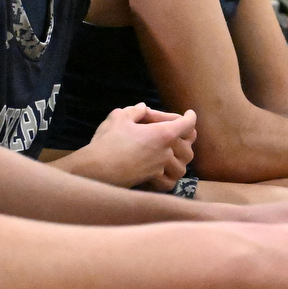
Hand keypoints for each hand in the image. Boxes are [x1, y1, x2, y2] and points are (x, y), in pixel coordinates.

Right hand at [65, 103, 195, 189]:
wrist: (97, 169)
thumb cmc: (109, 141)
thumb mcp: (119, 118)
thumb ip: (135, 111)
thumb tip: (143, 107)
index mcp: (163, 134)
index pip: (187, 124)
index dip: (190, 117)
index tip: (189, 114)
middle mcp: (166, 152)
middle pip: (188, 146)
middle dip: (185, 139)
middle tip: (175, 133)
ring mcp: (159, 168)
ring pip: (181, 167)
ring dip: (179, 160)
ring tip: (173, 154)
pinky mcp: (150, 180)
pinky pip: (168, 181)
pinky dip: (169, 177)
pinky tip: (163, 172)